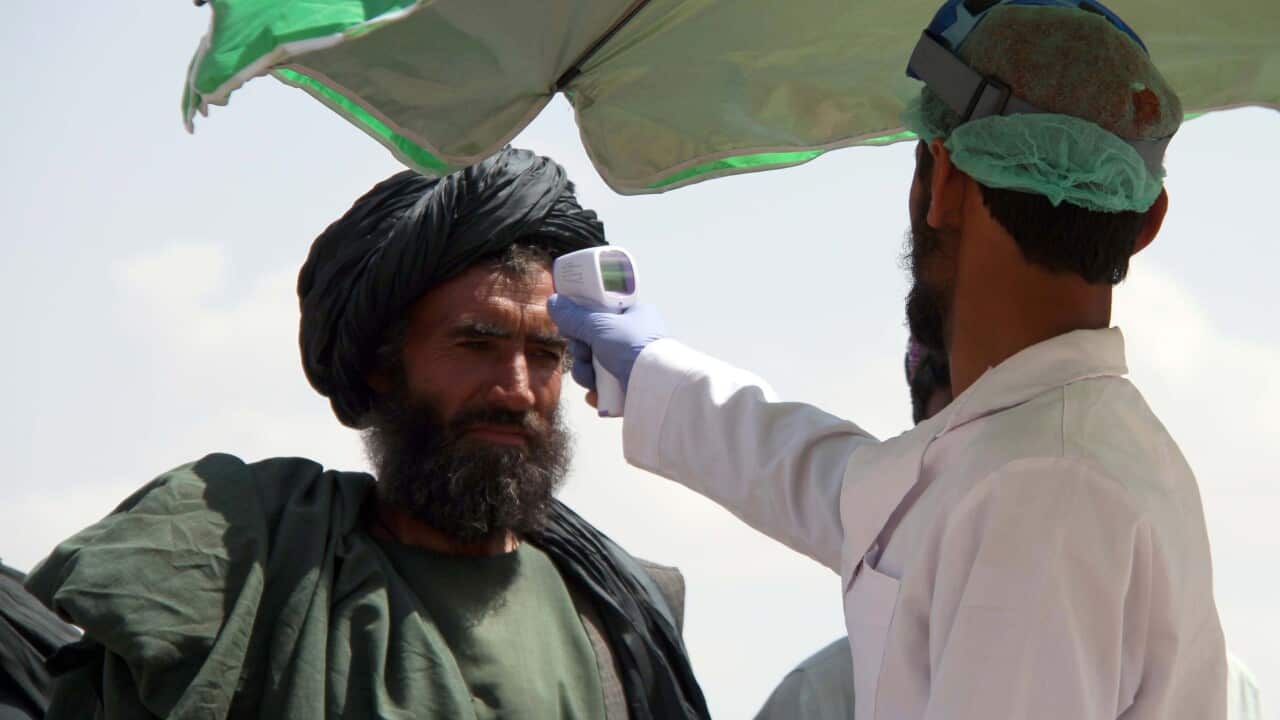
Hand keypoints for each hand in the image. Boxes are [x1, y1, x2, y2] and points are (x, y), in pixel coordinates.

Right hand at [547, 295, 666, 392]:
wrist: (657, 388)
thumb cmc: (634, 348)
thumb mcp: (600, 327)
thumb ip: (575, 317)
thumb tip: (553, 301)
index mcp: (634, 316)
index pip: (600, 313)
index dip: (582, 320)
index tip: (570, 327)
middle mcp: (633, 338)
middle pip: (592, 341)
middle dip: (582, 353)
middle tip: (586, 355)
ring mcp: (631, 364)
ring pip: (594, 366)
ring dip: (586, 374)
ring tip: (593, 381)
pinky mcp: (629, 387)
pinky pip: (603, 387)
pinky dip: (597, 391)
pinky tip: (597, 394)